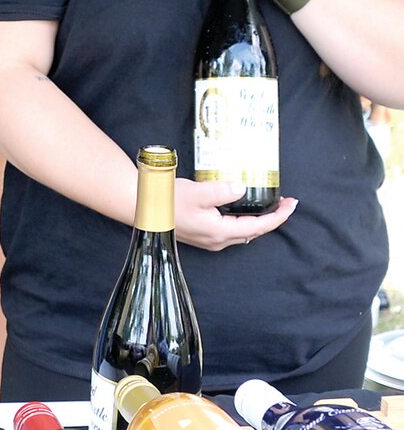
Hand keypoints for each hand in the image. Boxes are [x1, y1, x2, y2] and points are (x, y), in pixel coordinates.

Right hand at [173, 176, 296, 249]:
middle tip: (283, 203)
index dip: (279, 216)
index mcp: (220, 232)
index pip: (259, 226)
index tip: (292, 204)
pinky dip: (241, 222)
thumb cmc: (166, 199)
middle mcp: (216, 241)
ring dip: (257, 221)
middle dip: (271, 218)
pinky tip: (238, 211)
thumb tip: (242, 189)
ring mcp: (207, 240)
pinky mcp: (199, 235)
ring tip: (267, 206)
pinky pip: (229, 231)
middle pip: (253, 232)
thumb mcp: (198, 191)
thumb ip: (224, 191)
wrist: (138, 205)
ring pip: (241, 233)